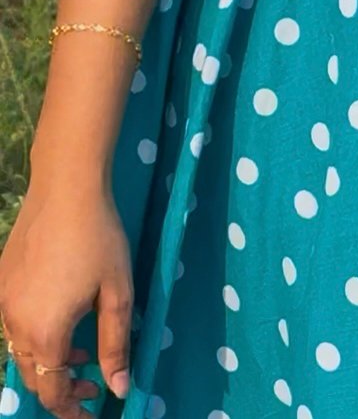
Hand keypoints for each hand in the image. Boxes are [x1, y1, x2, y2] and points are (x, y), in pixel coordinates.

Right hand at [0, 178, 133, 415]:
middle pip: (32, 378)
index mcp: (45, 334)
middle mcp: (15, 325)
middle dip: (61, 389)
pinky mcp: (1, 282)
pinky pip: (13, 324)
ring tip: (82, 350)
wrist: (66, 188)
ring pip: (21, 352)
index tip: (94, 411)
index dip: (71, 410)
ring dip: (49, 361)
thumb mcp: (117, 294)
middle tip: (92, 383)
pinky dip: (36, 335)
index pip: (52, 393)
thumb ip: (114, 346)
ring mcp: (3, 303)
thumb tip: (119, 389)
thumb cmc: (99, 239)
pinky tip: (61, 315)